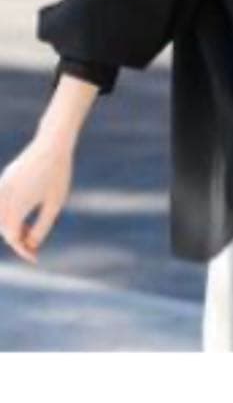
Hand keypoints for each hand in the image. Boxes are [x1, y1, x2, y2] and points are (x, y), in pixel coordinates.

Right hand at [0, 136, 74, 264]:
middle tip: (34, 247)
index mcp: (15, 207)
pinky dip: (9, 213)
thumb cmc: (57, 174)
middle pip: (4, 229)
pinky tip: (24, 214)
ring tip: (30, 230)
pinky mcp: (5, 178)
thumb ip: (41, 227)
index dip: (23, 250)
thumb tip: (31, 245)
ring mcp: (2, 186)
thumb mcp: (54, 204)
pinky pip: (1, 203)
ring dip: (11, 227)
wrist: (52, 144)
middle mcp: (3, 197)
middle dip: (17, 239)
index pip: (13, 238)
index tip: (35, 258)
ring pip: (0, 217)